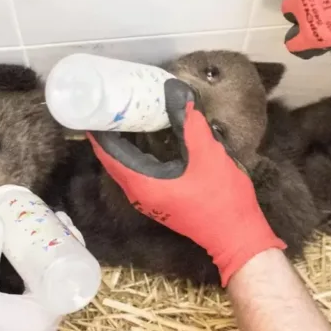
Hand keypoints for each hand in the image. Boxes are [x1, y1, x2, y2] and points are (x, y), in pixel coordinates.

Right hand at [0, 215, 62, 330]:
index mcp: (44, 315)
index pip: (71, 275)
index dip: (69, 246)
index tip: (62, 223)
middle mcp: (48, 327)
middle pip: (64, 282)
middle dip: (58, 251)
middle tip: (50, 225)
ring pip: (51, 293)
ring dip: (46, 267)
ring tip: (38, 240)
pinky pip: (39, 304)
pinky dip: (36, 283)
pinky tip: (24, 266)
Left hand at [89, 80, 285, 285]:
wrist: (236, 237)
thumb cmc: (222, 200)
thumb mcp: (208, 156)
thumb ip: (191, 125)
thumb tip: (177, 93)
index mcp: (143, 184)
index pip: (109, 154)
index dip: (100, 130)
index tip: (95, 105)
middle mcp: (139, 195)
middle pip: (113, 161)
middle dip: (109, 134)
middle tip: (110, 105)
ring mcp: (148, 202)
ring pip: (125, 168)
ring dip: (121, 145)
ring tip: (124, 118)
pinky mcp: (160, 203)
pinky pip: (137, 174)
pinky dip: (134, 156)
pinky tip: (144, 140)